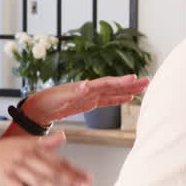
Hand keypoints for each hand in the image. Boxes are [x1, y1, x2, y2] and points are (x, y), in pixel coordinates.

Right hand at [0, 133, 90, 185]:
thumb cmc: (1, 153)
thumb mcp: (23, 143)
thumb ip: (45, 142)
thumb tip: (63, 136)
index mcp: (33, 147)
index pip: (58, 160)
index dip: (75, 170)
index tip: (89, 179)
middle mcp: (26, 156)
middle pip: (52, 169)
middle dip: (70, 180)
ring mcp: (15, 167)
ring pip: (38, 179)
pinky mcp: (5, 178)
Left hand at [24, 74, 149, 124]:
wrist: (38, 108)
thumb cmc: (46, 103)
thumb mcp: (58, 99)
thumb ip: (73, 93)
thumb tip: (86, 85)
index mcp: (84, 88)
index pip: (106, 83)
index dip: (120, 81)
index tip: (133, 78)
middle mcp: (89, 89)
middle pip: (113, 85)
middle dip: (130, 83)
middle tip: (147, 80)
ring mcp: (90, 95)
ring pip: (113, 91)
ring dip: (128, 89)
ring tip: (144, 86)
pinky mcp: (88, 102)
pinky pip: (107, 100)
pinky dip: (118, 98)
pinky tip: (129, 97)